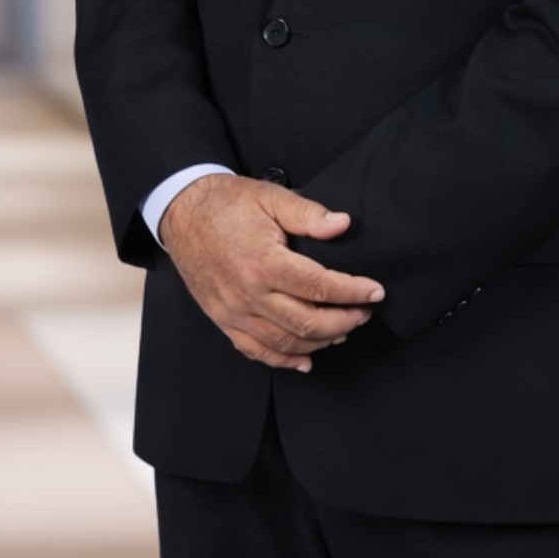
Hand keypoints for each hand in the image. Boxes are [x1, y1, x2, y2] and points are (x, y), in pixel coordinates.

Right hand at [159, 173, 384, 371]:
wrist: (183, 213)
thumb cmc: (227, 203)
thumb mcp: (271, 197)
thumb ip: (308, 213)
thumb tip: (343, 224)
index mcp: (265, 262)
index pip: (320, 286)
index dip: (353, 291)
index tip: (375, 292)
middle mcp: (249, 294)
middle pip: (307, 323)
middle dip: (344, 321)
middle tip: (365, 313)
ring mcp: (234, 312)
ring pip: (285, 343)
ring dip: (320, 341)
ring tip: (343, 330)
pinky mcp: (223, 320)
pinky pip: (256, 351)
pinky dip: (283, 361)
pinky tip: (305, 360)